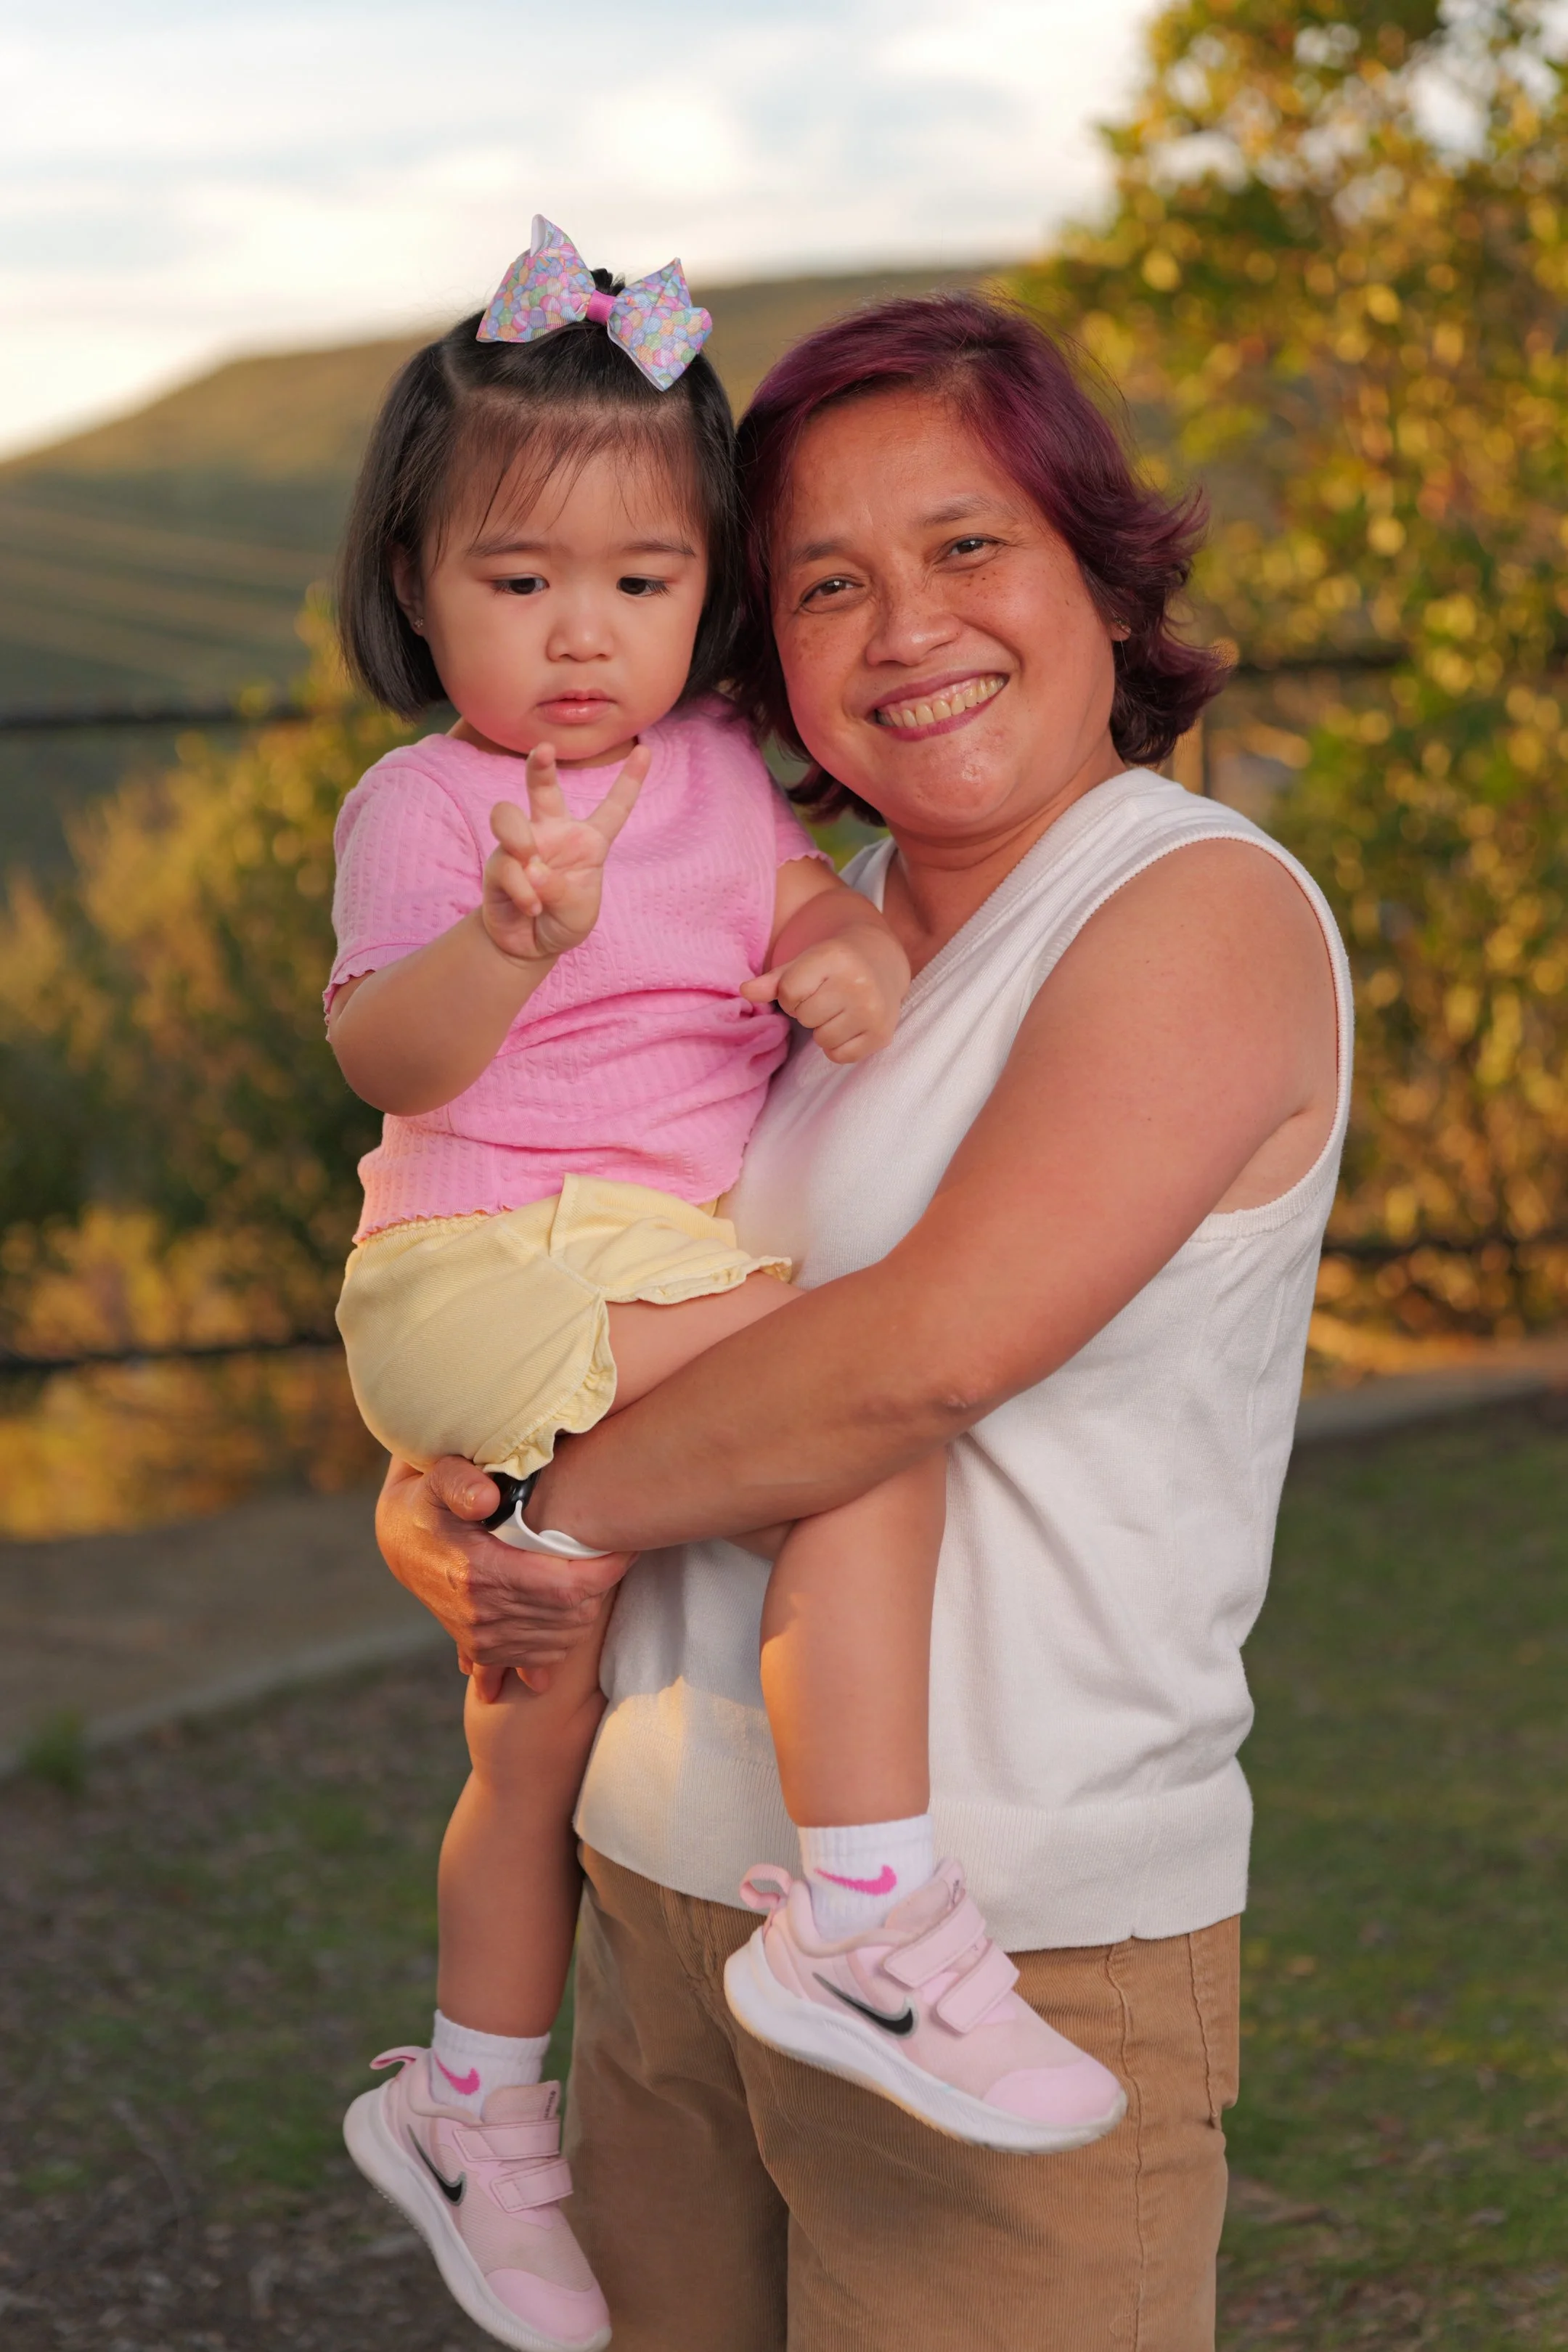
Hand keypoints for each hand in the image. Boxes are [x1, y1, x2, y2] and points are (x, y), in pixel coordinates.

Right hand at [375, 1455, 635, 1691]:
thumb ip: (461, 1482)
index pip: (565, 1587)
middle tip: (614, 1554)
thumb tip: (488, 1496)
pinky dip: (565, 1637)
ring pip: (563, 1641)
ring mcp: (481, 1639)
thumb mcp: (437, 1481)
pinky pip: (542, 1658)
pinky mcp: (482, 1650)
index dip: (606, 1571)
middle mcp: (480, 1615)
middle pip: (572, 1616)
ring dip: (588, 1612)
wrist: (401, 1541)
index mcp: (477, 1574)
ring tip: (595, 1576)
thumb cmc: (430, 1503)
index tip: (626, 1546)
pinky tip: (571, 1611)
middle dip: (603, 1588)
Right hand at [482, 742, 648, 963]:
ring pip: (507, 816)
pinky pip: (507, 868)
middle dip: (541, 766)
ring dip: (518, 839)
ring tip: (530, 864)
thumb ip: (563, 890)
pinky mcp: (498, 865)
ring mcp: (522, 846)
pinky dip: (523, 892)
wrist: (529, 945)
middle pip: (544, 788)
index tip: (645, 750)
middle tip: (545, 750)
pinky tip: (532, 907)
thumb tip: (531, 868)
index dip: (629, 780)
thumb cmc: (562, 920)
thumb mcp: (580, 911)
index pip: (613, 808)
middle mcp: (553, 833)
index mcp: (587, 841)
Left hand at [741, 921, 908, 1062]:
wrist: (881, 960)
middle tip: (826, 998)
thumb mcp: (803, 962)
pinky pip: (841, 1056)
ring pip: (823, 1039)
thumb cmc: (833, 963)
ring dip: (824, 1029)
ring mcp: (872, 1010)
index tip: (808, 986)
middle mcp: (857, 983)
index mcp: (834, 958)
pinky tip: (849, 1025)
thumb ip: (773, 980)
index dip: (791, 995)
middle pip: (806, 1017)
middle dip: (809, 1011)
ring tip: (838, 1010)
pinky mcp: (882, 1034)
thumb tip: (744, 991)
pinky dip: (839, 1046)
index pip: (789, 993)